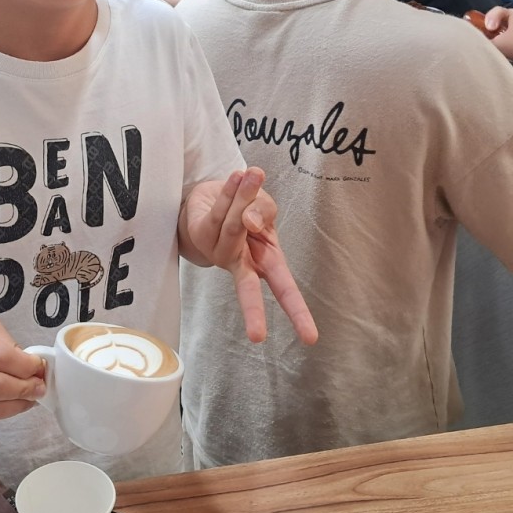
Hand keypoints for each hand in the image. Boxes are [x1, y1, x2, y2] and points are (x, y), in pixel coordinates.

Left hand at [182, 169, 317, 345]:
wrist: (209, 192)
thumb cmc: (243, 207)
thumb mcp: (264, 206)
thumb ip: (263, 210)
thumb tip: (249, 223)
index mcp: (265, 261)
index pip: (285, 290)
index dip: (298, 313)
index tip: (312, 338)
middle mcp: (241, 262)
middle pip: (249, 288)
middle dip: (254, 311)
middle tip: (258, 337)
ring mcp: (219, 250)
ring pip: (235, 227)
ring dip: (245, 198)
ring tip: (255, 173)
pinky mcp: (201, 232)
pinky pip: (218, 212)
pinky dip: (230, 192)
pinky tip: (240, 177)